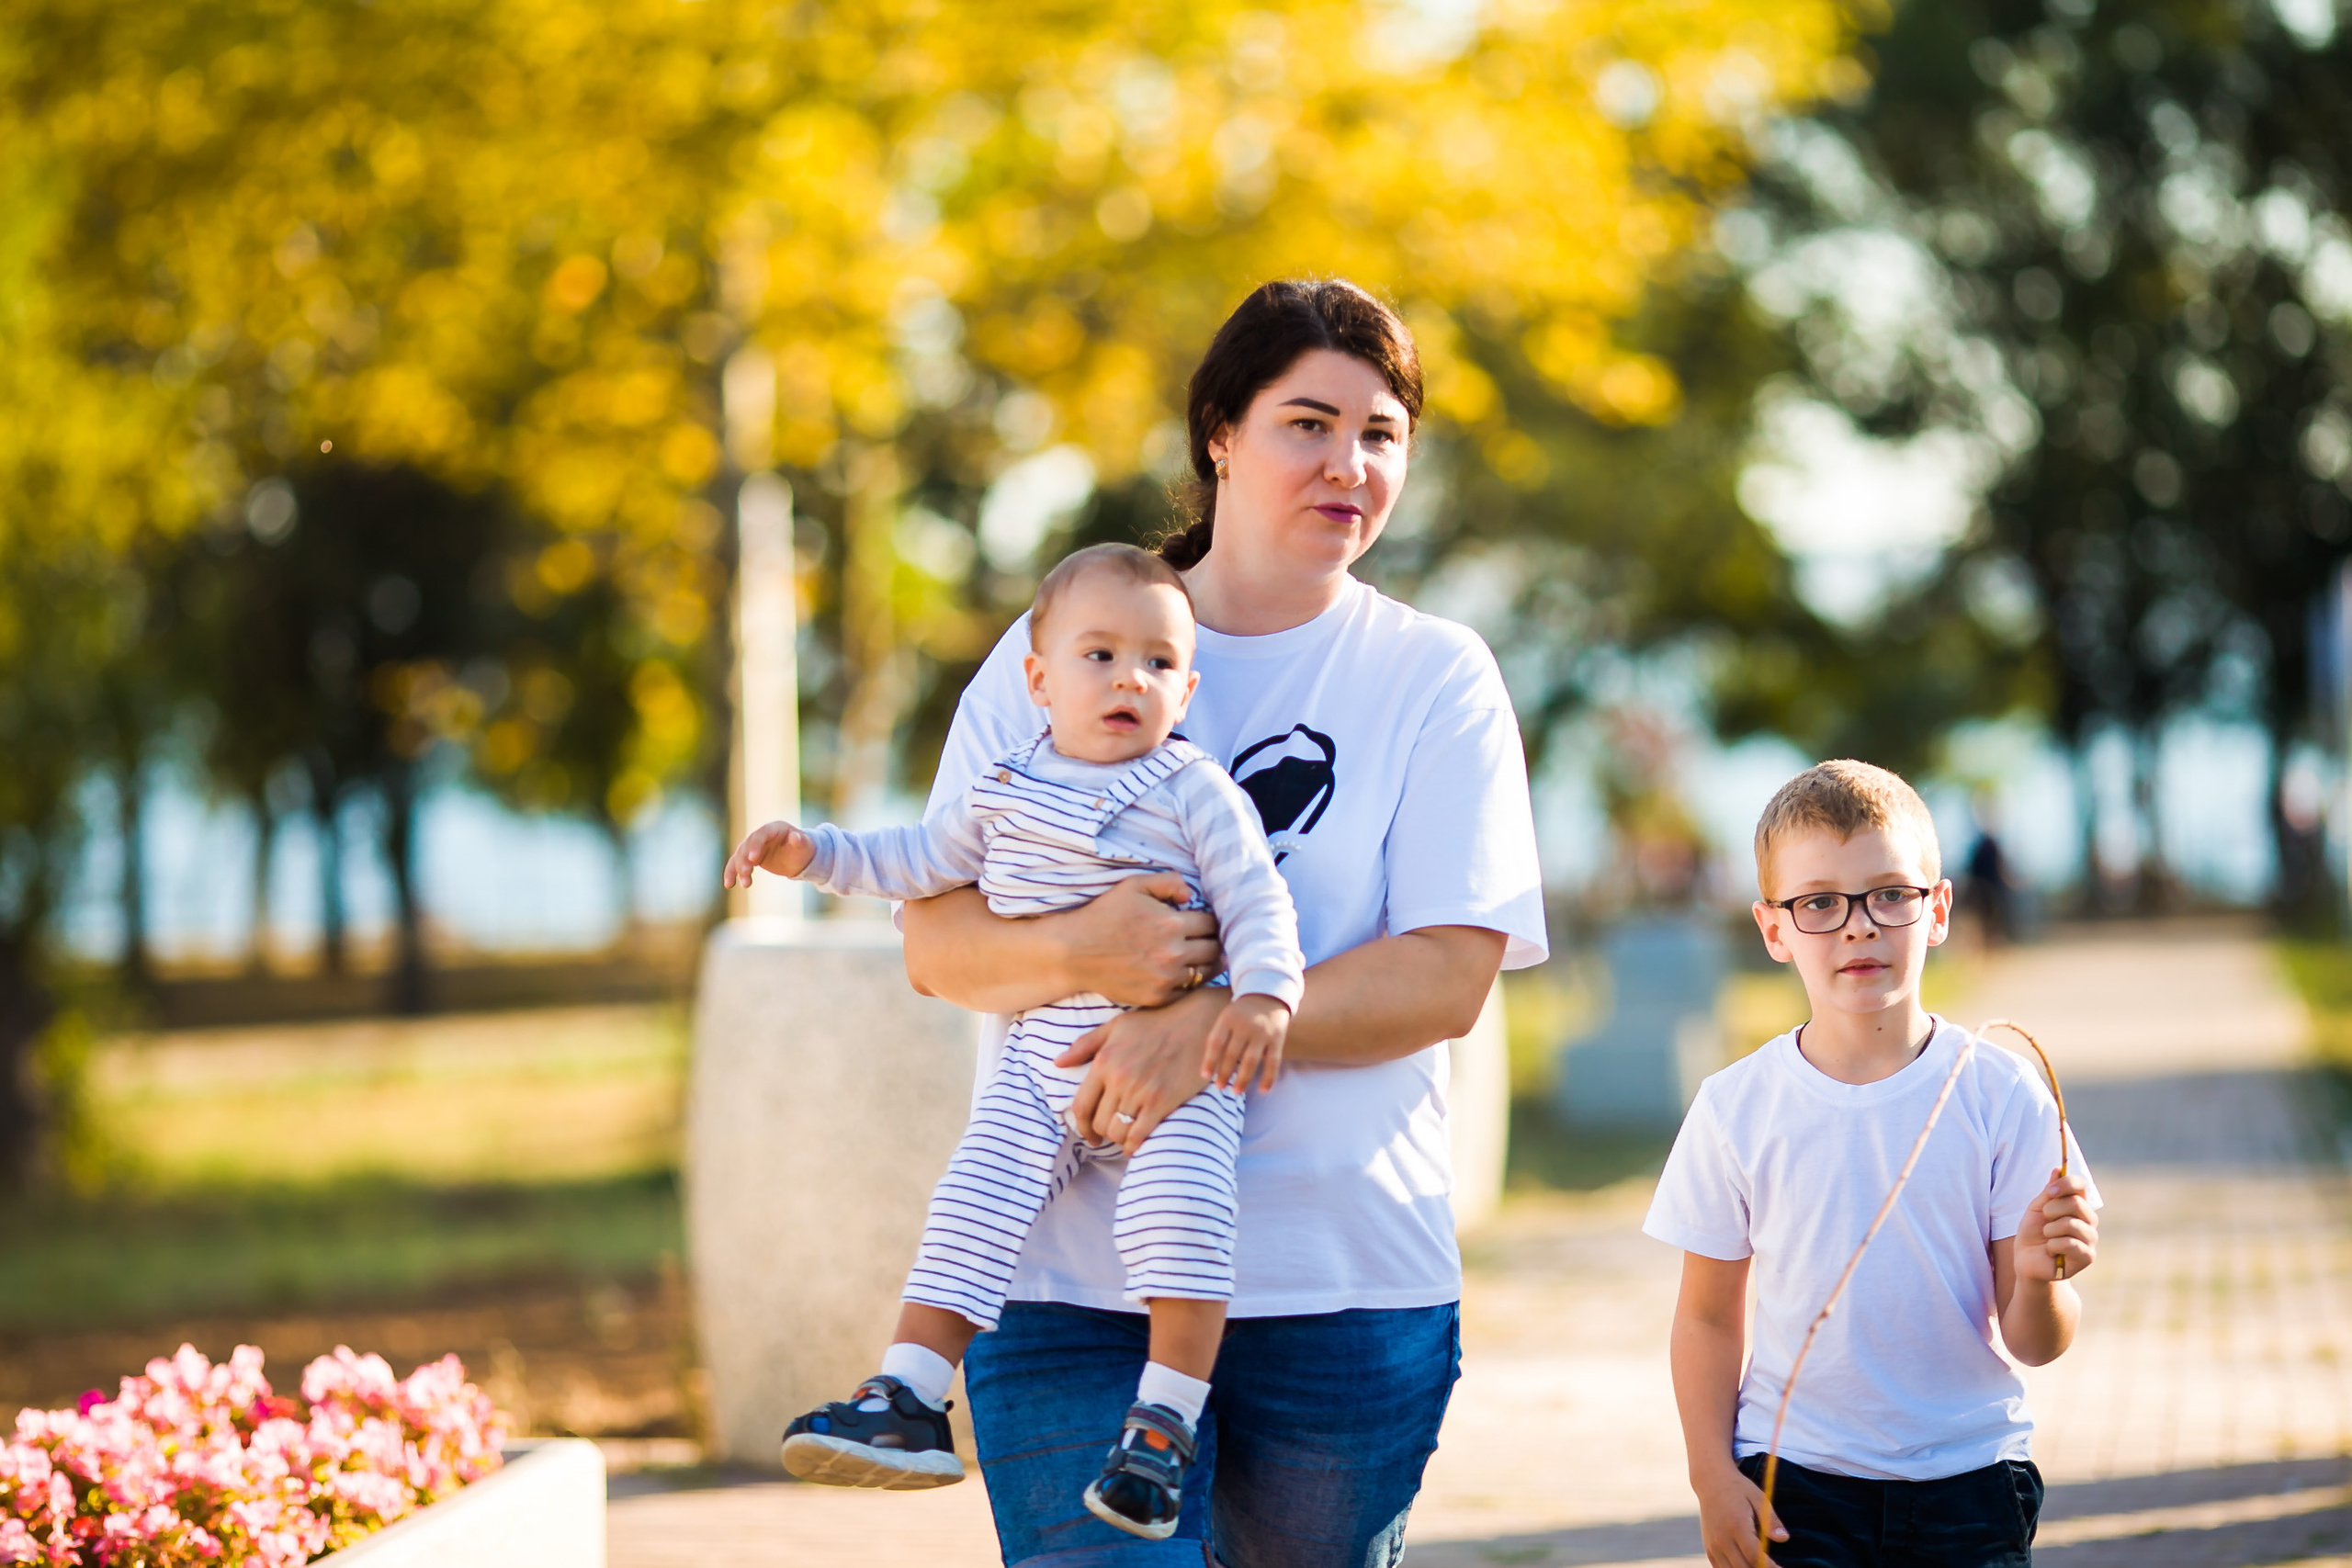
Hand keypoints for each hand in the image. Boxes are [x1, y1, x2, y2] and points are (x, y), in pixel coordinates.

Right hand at [722, 819, 813, 887]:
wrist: (799, 856)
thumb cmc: (803, 848)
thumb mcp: (805, 845)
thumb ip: (800, 841)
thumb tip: (795, 838)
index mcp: (773, 828)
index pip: (761, 834)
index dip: (755, 845)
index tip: (753, 859)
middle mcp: (760, 835)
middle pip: (747, 845)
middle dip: (744, 859)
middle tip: (746, 872)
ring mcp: (753, 846)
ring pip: (740, 856)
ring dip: (739, 869)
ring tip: (746, 884)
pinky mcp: (749, 857)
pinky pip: (736, 864)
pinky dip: (731, 873)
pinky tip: (729, 884)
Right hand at [1049, 873, 1221, 1007]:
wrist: (1074, 953)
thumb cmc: (1104, 916)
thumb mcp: (1133, 886)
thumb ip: (1168, 882)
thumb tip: (1192, 895)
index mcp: (1171, 923)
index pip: (1211, 923)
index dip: (1207, 920)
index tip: (1200, 922)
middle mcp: (1173, 953)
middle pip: (1214, 949)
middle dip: (1211, 941)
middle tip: (1201, 939)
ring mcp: (1166, 979)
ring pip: (1206, 972)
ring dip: (1204, 962)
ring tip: (1195, 955)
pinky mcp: (1157, 997)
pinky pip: (1188, 991)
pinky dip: (1188, 982)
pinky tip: (1178, 972)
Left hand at [1060, 985, 1224, 1153]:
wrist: (1197, 1023)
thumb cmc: (1157, 1022)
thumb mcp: (1116, 1026)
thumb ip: (1085, 1045)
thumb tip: (1058, 1063)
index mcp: (1104, 1061)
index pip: (1081, 1106)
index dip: (1081, 1126)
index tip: (1088, 1133)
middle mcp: (1119, 1079)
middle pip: (1099, 1123)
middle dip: (1102, 1133)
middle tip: (1111, 1133)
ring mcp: (1141, 1091)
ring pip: (1118, 1132)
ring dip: (1119, 1139)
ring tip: (1125, 1136)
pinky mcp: (1162, 1102)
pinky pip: (1139, 1135)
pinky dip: (1134, 1146)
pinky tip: (1137, 1144)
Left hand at [1202, 994, 1288, 1092]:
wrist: (1269, 994)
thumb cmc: (1241, 1012)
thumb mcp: (1227, 1017)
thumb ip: (1219, 1037)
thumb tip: (1209, 1067)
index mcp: (1228, 1018)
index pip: (1216, 1042)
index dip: (1209, 1060)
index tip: (1205, 1076)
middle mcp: (1245, 1025)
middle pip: (1232, 1054)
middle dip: (1225, 1073)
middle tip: (1220, 1087)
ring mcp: (1262, 1033)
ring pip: (1251, 1060)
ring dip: (1243, 1079)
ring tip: (1236, 1091)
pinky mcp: (1277, 1039)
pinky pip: (1273, 1061)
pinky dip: (1268, 1077)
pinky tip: (1262, 1090)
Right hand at [1695, 1463, 1785, 1567]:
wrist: (1711, 1482)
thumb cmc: (1738, 1489)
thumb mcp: (1758, 1498)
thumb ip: (1771, 1520)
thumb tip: (1784, 1539)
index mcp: (1737, 1525)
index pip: (1755, 1556)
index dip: (1771, 1567)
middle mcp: (1722, 1538)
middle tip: (1774, 1567)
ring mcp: (1713, 1545)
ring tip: (1761, 1565)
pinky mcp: (1709, 1548)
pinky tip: (1747, 1564)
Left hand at [2015, 1169, 2095, 1282]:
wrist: (2027, 1260)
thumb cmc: (2032, 1233)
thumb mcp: (2037, 1209)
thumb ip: (2049, 1191)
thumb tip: (2058, 1169)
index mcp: (2077, 1204)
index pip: (2081, 1184)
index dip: (2066, 1184)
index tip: (2051, 1191)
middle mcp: (2088, 1220)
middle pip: (2077, 1203)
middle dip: (2052, 1210)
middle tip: (2045, 1220)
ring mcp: (2090, 1238)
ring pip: (2071, 1224)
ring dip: (2050, 1230)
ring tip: (2047, 1237)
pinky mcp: (2088, 1256)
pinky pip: (2069, 1244)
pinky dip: (2053, 1246)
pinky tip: (2051, 1251)